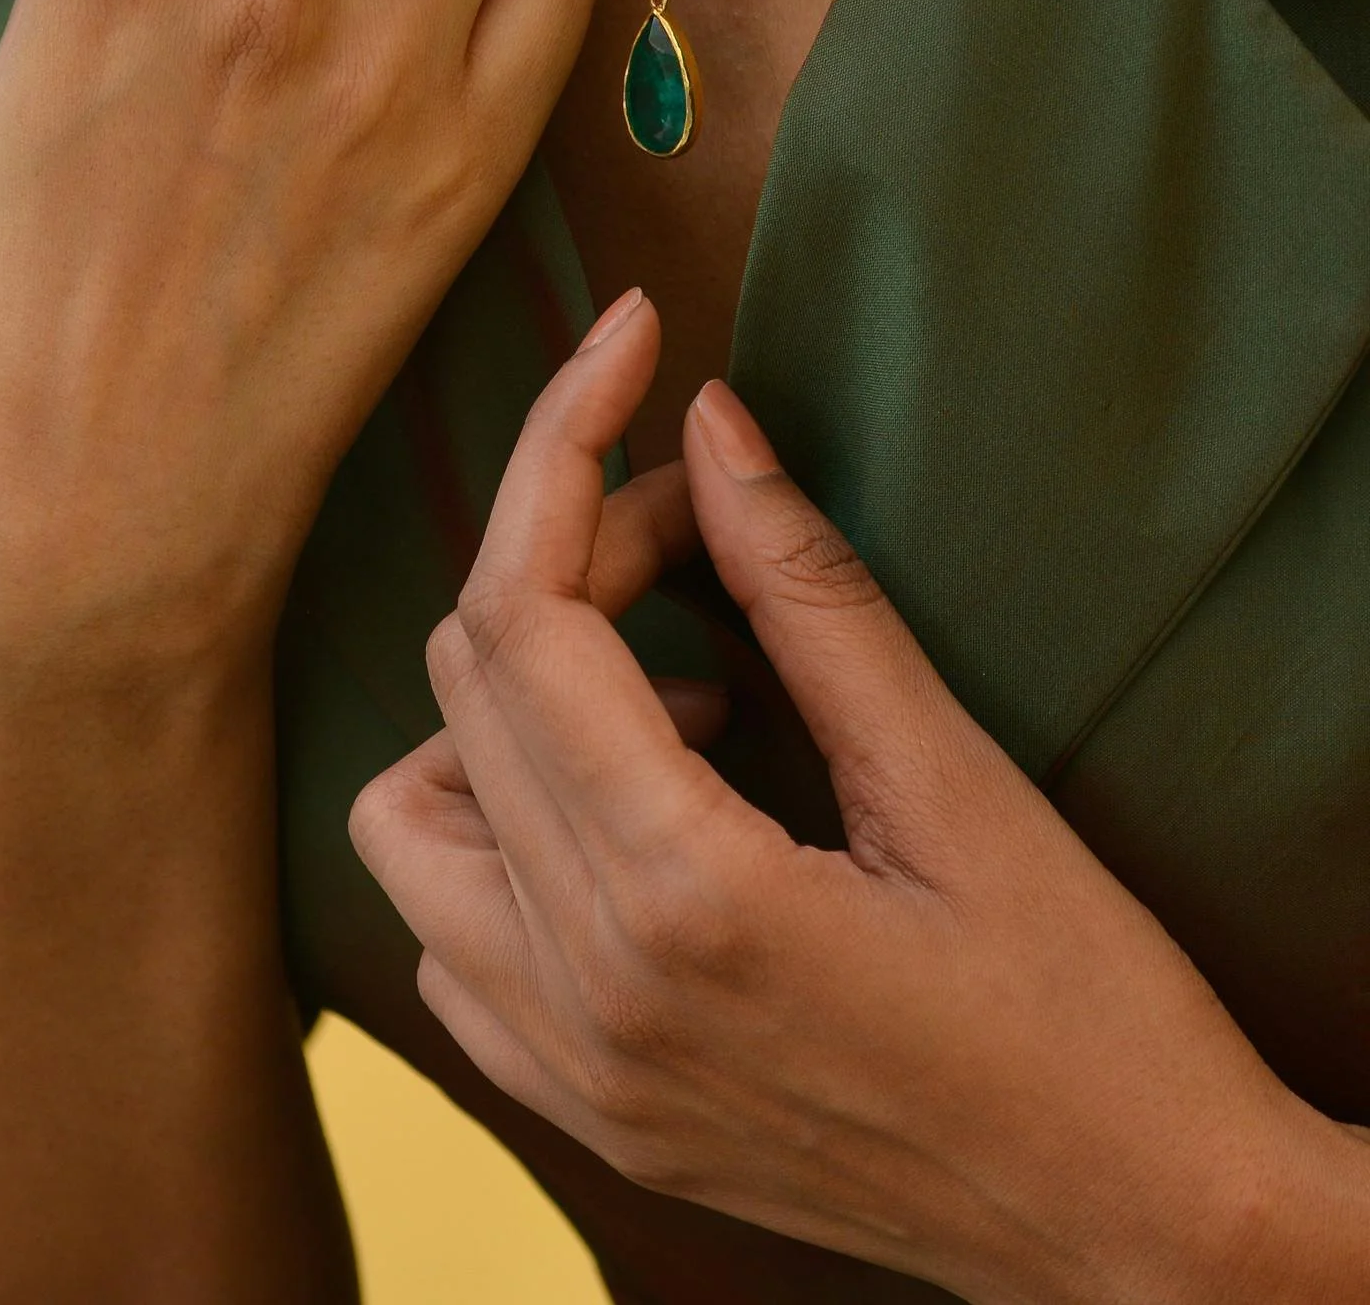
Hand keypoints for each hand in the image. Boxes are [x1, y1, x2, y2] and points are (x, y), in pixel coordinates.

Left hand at [350, 294, 1369, 1303]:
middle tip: (707, 523)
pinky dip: (501, 832)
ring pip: (413, 812)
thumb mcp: (958, 781)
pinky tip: (637, 809)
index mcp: (682, 900)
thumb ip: (808, 590)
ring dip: (507, 702)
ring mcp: (570, 1071)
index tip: (629, 339)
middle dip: (571, 550)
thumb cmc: (1087, 1013)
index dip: (564, 445)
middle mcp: (587, 994)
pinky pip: (450, 936)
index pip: (528, 613)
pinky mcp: (585, 1113)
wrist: (1141, 1234)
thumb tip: (708, 423)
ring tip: (673, 692)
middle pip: (472, 681)